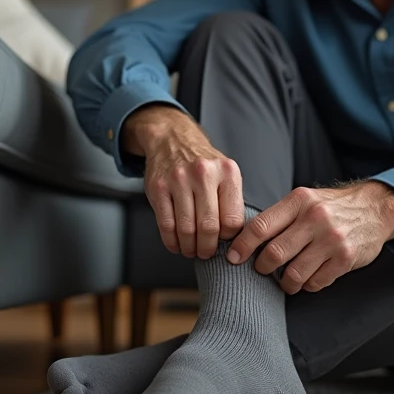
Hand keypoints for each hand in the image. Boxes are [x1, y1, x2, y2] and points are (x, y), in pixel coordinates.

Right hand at [123, 105, 245, 258]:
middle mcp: (203, 173)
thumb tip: (235, 239)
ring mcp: (178, 179)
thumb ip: (232, 201)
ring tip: (191, 251)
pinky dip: (172, 242)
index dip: (228, 237)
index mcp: (227, 172)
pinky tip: (176, 244)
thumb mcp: (226, 173)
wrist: (172, 139)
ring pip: (186, 229)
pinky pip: (166, 225)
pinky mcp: (158, 187)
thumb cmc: (203, 164)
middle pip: (209, 227)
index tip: (223, 242)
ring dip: (189, 248)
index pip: (233, 220)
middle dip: (208, 248)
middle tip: (206, 253)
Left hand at [226, 181, 393, 293]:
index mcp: (299, 201)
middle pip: (274, 254)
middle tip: (261, 269)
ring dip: (285, 283)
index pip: (261, 226)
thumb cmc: (331, 207)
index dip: (242, 246)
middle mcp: (315, 218)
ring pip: (294, 274)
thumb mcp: (305, 200)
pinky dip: (307, 285)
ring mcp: (332, 240)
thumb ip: (279, 217)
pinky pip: (315, 282)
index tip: (232, 258)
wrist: (375, 208)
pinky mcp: (346, 259)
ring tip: (286, 280)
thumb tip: (243, 239)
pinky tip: (309, 278)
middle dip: (262, 267)